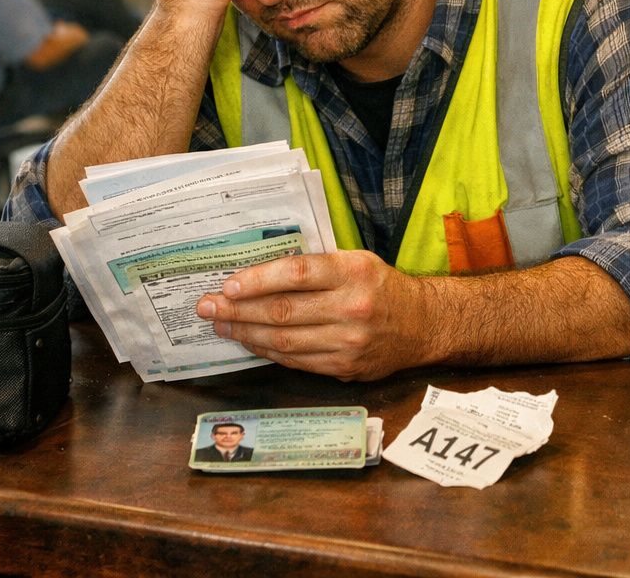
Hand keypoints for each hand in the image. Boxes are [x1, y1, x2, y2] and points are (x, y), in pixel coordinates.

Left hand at [194, 250, 440, 380]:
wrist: (423, 325)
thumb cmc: (383, 287)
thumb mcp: (358, 262)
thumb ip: (318, 267)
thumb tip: (260, 274)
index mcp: (354, 272)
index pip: (298, 273)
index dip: (258, 279)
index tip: (228, 284)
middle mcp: (352, 308)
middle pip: (283, 310)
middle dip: (238, 309)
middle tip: (206, 305)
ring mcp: (348, 342)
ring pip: (284, 340)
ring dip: (245, 332)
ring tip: (220, 323)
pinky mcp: (345, 368)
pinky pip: (296, 360)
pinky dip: (267, 351)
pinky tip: (249, 341)